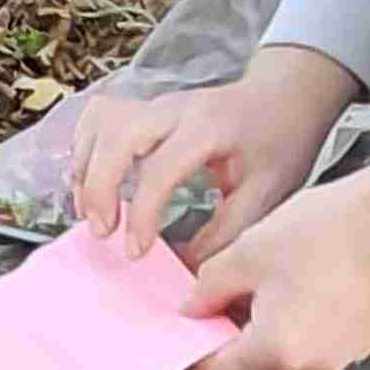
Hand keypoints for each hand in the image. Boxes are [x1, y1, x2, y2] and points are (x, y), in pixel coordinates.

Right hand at [71, 44, 357, 262]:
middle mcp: (175, 108)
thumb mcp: (264, 194)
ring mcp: (155, 102)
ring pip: (101, 123)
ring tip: (90, 215)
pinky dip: (86, 151)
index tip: (137, 252)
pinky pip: (99, 119)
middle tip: (102, 233)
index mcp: (209, 127)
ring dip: (86, 168)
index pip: (160, 169)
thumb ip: (224, 234)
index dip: (141, 215)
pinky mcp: (143, 107)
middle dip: (100, 186)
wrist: (284, 98)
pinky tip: (91, 185)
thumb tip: (184, 271)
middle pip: (118, 135)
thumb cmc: (278, 144)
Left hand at [187, 162, 369, 369]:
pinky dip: (309, 320)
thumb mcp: (248, 251)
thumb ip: (208, 288)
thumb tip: (191, 310)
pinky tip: (310, 282)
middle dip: (238, 336)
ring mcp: (347, 355)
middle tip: (226, 299)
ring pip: (293, 350)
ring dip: (276, 327)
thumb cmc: (326, 230)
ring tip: (276, 282)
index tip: (192, 336)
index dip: (200, 355)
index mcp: (278, 350)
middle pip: (259, 364)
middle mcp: (314, 365)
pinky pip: (324, 338)